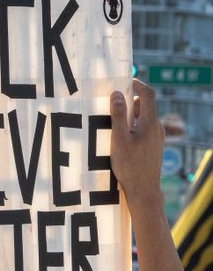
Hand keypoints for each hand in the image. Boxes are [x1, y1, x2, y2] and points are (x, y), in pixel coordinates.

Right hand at [110, 79, 165, 209]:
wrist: (144, 190)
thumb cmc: (130, 166)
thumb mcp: (119, 139)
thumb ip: (118, 116)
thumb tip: (116, 94)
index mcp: (150, 122)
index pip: (147, 94)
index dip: (136, 84)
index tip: (123, 80)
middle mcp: (157, 127)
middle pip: (145, 105)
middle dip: (129, 100)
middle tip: (111, 102)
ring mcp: (157, 137)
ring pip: (144, 118)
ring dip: (130, 114)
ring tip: (112, 121)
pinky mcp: (154, 146)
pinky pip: (144, 128)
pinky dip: (133, 126)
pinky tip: (120, 137)